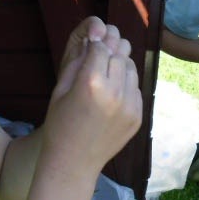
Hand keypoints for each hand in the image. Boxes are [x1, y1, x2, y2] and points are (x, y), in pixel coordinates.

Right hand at [40, 26, 142, 182]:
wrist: (73, 162)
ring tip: (106, 73)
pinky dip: (126, 84)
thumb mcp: (60, 89)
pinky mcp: (138, 116)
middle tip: (101, 53)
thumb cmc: (60, 124)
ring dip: (120, 65)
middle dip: (109, 50)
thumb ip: (78, 61)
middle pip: (119, 54)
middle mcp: (114, 92)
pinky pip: (136, 88)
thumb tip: (91, 37)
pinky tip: (112, 93)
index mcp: (91, 83)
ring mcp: (130, 105)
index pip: (100, 47)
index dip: (95, 43)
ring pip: (131, 68)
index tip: (91, 44)